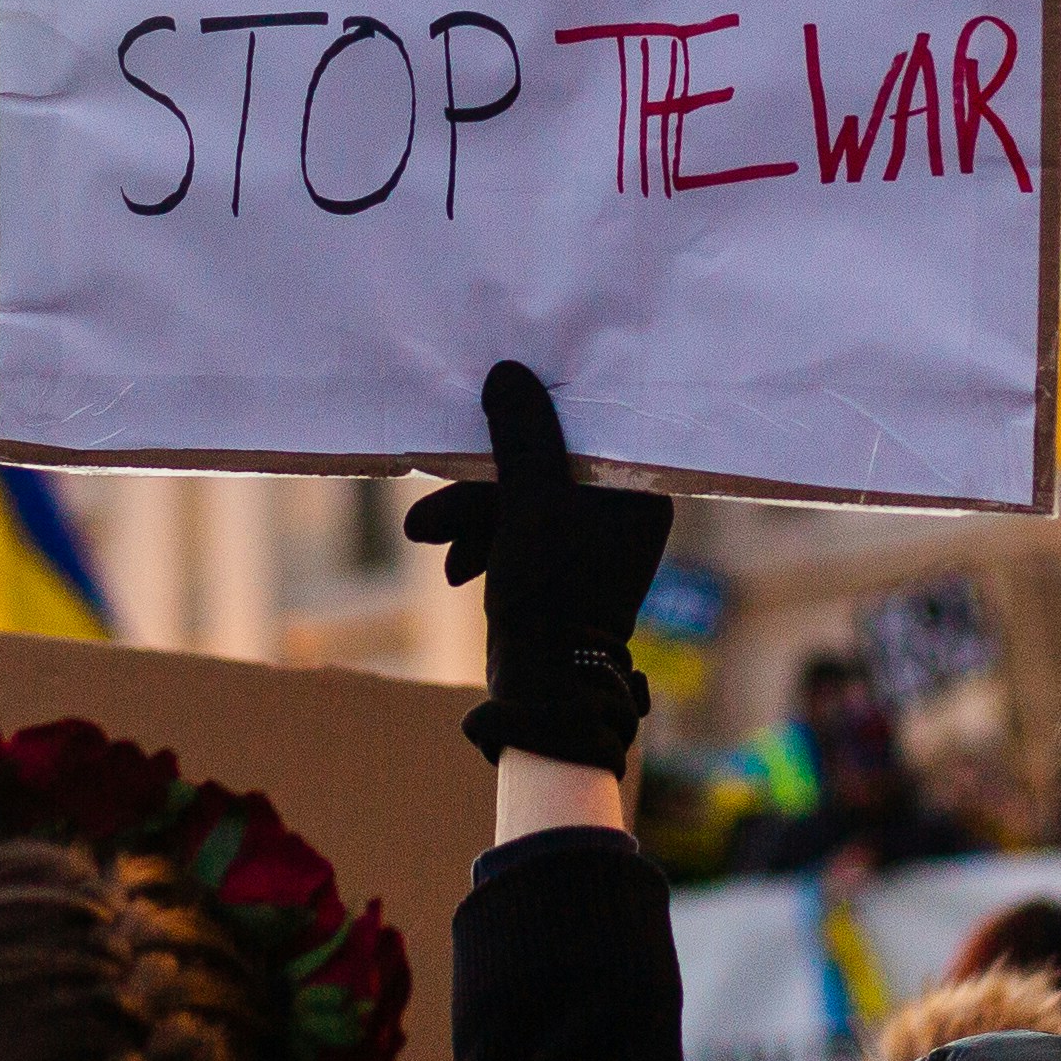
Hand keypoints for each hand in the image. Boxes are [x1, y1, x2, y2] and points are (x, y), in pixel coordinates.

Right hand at [405, 362, 667, 771]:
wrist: (543, 690)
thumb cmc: (551, 592)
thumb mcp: (531, 502)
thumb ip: (522, 435)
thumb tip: (508, 371)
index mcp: (635, 493)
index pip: (583, 430)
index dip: (533, 416)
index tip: (490, 403)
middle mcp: (618, 512)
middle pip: (540, 466)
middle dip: (478, 489)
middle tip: (431, 508)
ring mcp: (587, 540)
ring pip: (518, 500)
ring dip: (468, 517)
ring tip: (425, 536)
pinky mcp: (557, 564)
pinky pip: (515, 530)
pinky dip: (481, 541)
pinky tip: (456, 570)